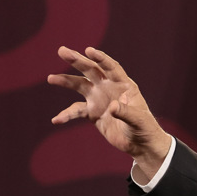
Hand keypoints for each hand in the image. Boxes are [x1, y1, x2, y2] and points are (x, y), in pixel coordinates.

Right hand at [48, 47, 170, 178]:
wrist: (141, 144)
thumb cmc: (145, 129)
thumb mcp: (139, 121)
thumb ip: (126, 113)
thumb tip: (111, 107)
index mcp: (124, 85)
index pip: (111, 68)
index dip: (100, 58)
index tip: (88, 50)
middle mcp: (109, 88)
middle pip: (91, 70)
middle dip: (77, 60)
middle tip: (62, 50)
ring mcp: (99, 99)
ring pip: (80, 85)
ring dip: (65, 81)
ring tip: (51, 78)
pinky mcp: (92, 113)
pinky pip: (76, 111)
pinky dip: (66, 115)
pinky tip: (57, 120)